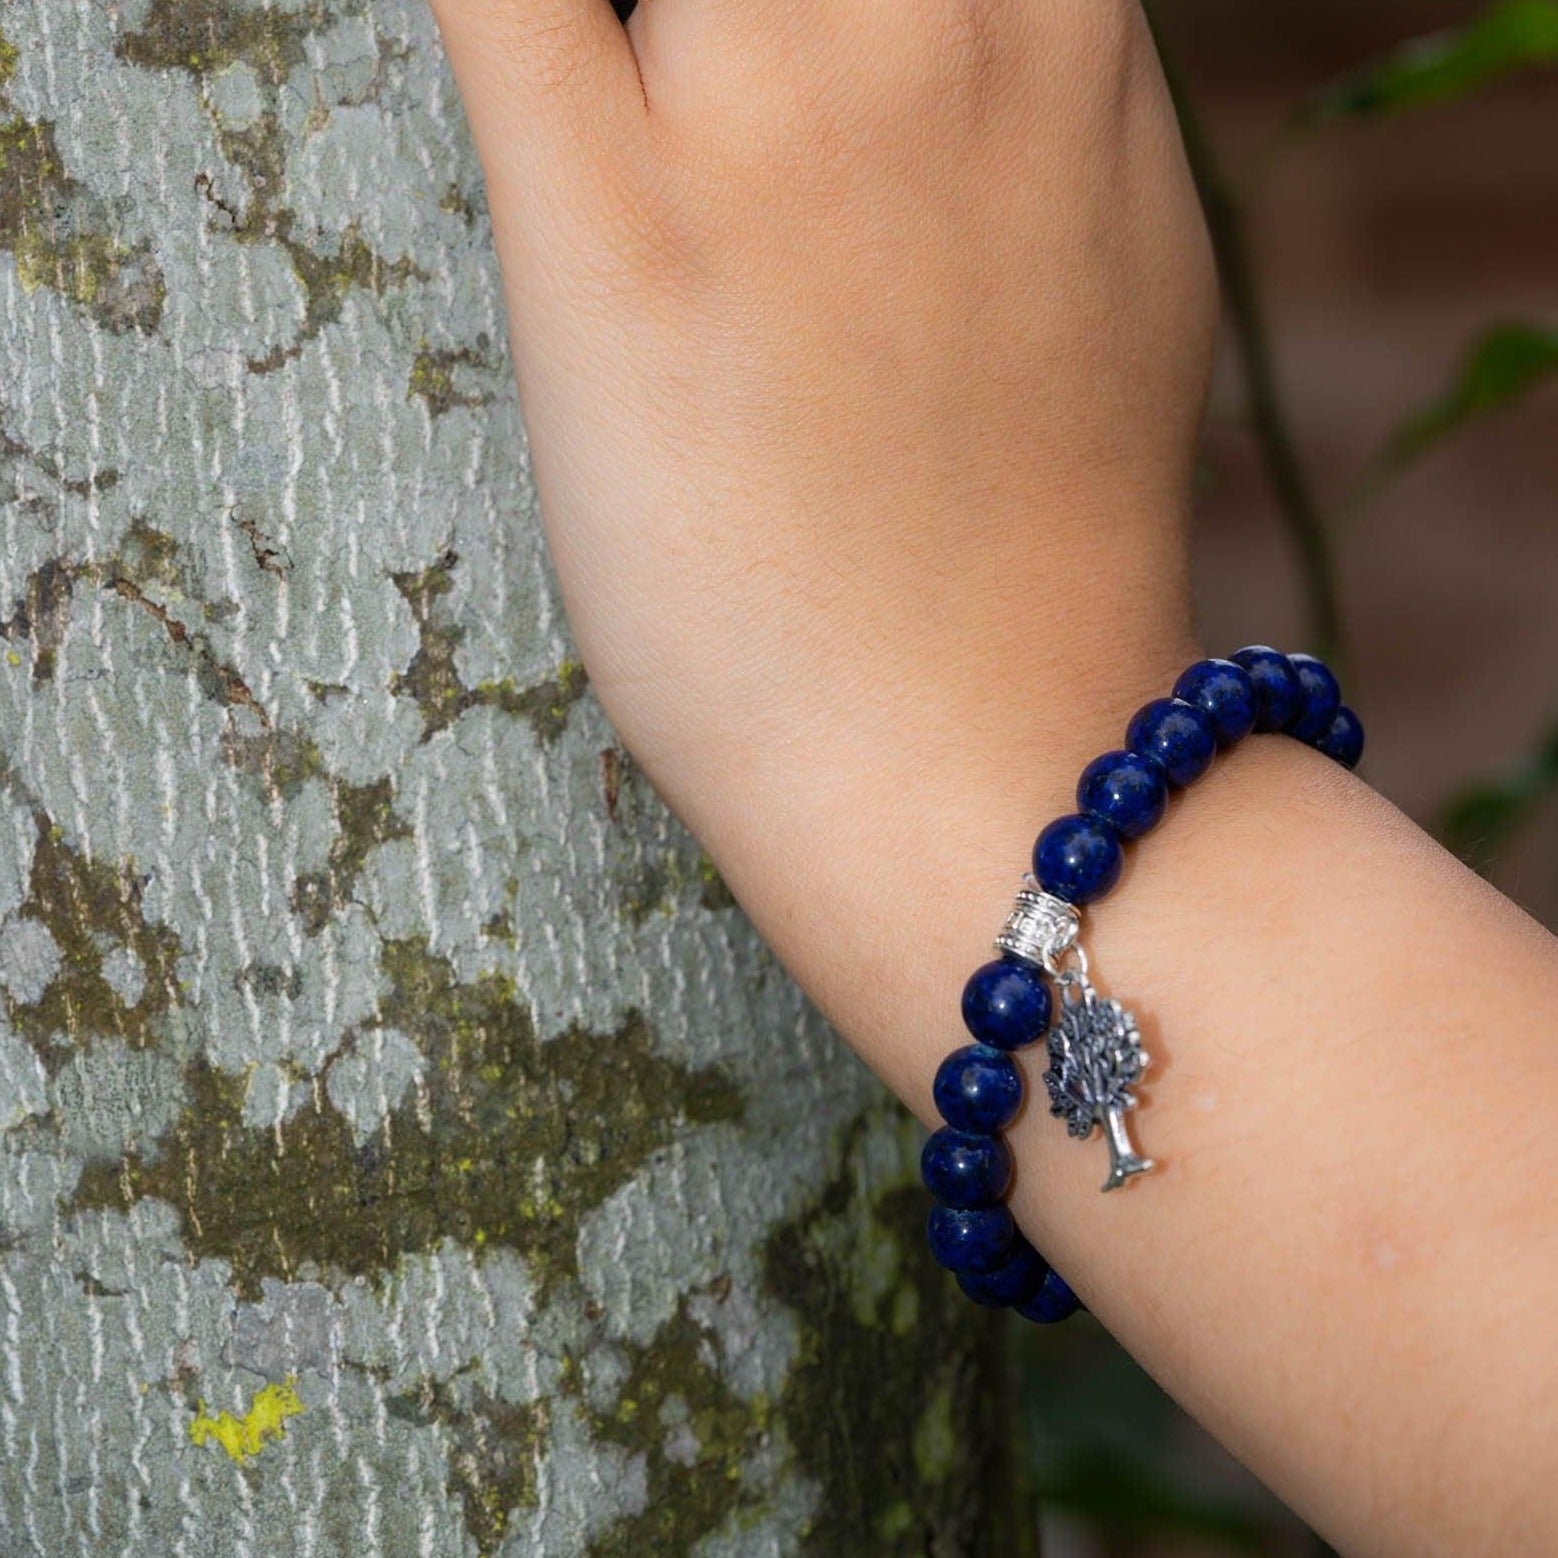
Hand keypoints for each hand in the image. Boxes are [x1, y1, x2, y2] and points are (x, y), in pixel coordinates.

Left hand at [424, 0, 1213, 867]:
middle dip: (730, 13)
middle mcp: (913, 22)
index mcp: (1058, 26)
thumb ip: (1057, 88)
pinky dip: (508, 8)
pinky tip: (541, 62)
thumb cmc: (1052, 541)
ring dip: (649, 32)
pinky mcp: (597, 224)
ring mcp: (753, 113)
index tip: (786, 58)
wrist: (978, 752)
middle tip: (708, 112)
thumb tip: (1003, 30)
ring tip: (663, 160)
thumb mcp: (1132, 251)